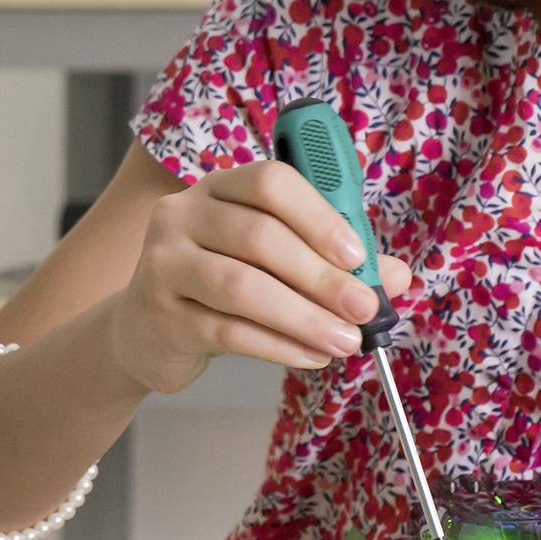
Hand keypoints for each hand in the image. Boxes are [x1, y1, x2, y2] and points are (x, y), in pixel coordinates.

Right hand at [106, 160, 412, 394]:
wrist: (145, 332)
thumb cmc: (219, 286)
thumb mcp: (273, 262)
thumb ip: (332, 261)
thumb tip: (396, 277)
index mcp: (218, 189)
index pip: (270, 183)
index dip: (318, 216)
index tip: (357, 254)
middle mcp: (183, 215)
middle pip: (259, 237)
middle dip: (322, 276)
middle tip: (364, 308)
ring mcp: (165, 264)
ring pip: (242, 287)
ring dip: (304, 316)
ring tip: (345, 341)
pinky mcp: (162, 316)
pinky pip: (229, 331)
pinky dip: (279, 346)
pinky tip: (312, 356)